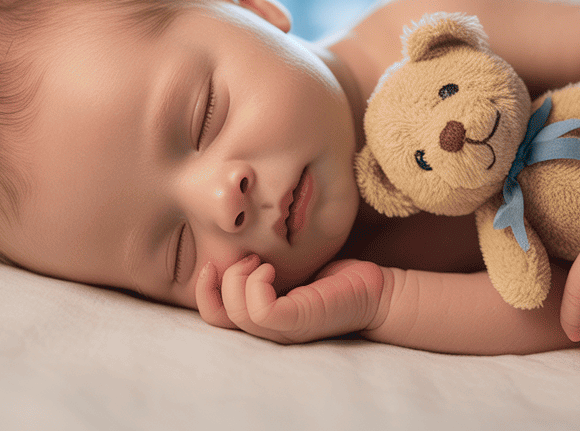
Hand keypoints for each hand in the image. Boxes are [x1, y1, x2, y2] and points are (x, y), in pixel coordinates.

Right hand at [195, 255, 389, 344]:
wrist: (375, 293)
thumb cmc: (333, 281)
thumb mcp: (288, 271)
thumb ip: (260, 269)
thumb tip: (234, 247)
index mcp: (262, 321)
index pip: (215, 318)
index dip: (204, 292)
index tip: (213, 263)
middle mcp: (268, 332)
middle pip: (217, 318)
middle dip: (218, 281)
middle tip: (247, 258)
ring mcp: (283, 330)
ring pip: (236, 314)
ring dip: (239, 278)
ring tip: (261, 261)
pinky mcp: (298, 322)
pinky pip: (260, 311)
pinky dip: (256, 284)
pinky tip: (271, 269)